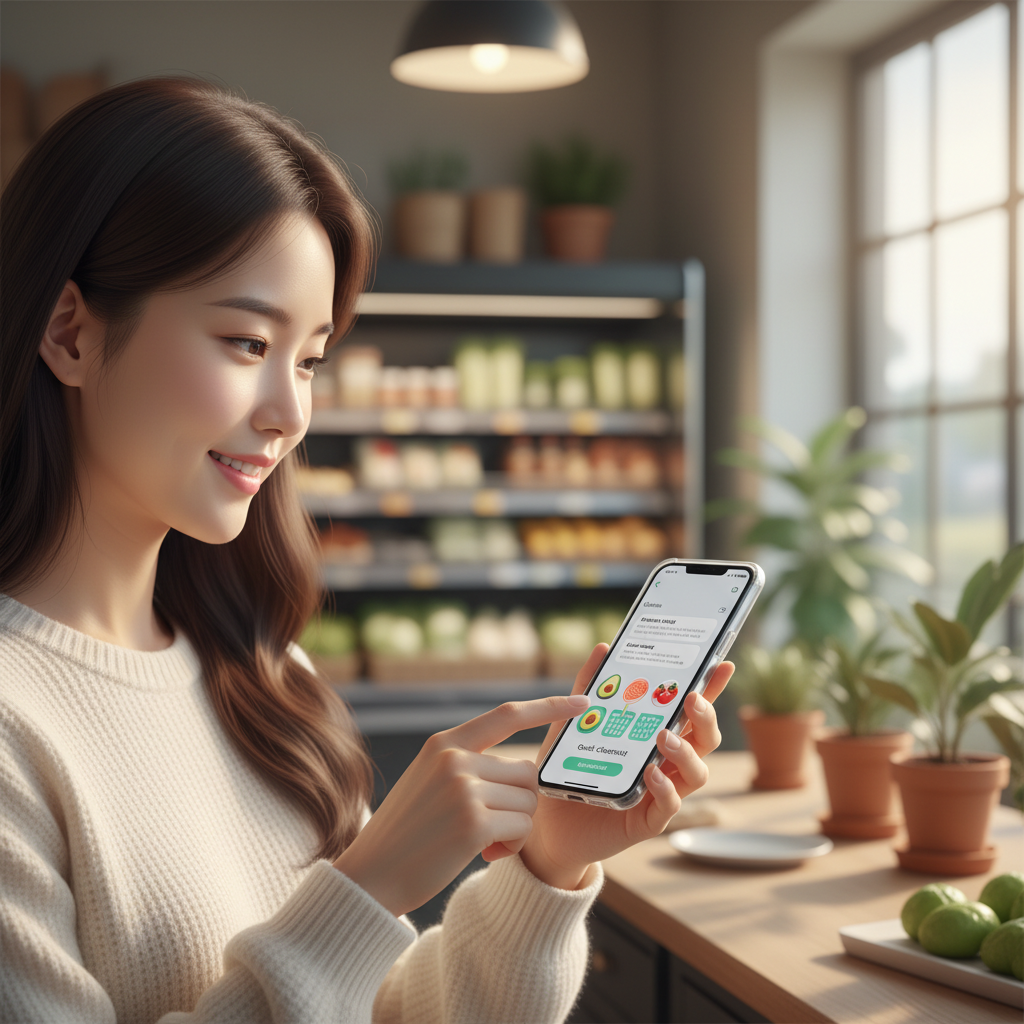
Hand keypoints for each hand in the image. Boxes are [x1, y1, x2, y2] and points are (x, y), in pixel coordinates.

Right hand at [332, 694, 588, 916]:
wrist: (370, 876)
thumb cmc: (407, 833)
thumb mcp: (429, 780)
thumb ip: (469, 765)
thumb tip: (526, 769)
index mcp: (444, 743)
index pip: (507, 714)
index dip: (548, 707)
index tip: (581, 703)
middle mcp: (454, 758)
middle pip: (527, 771)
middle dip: (521, 803)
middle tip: (495, 828)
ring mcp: (463, 788)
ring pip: (528, 801)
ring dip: (517, 827)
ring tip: (484, 841)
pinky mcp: (473, 822)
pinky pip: (522, 828)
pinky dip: (512, 845)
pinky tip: (484, 853)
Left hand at [518, 645, 733, 889]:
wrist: (548, 823)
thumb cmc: (569, 771)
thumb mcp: (573, 725)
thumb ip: (588, 689)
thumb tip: (603, 649)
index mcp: (655, 737)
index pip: (690, 711)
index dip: (711, 689)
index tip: (723, 663)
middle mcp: (666, 764)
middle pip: (705, 740)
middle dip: (705, 718)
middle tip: (692, 700)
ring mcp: (661, 793)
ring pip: (697, 773)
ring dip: (686, 752)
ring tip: (664, 737)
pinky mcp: (647, 821)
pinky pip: (669, 806)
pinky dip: (666, 789)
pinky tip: (652, 774)